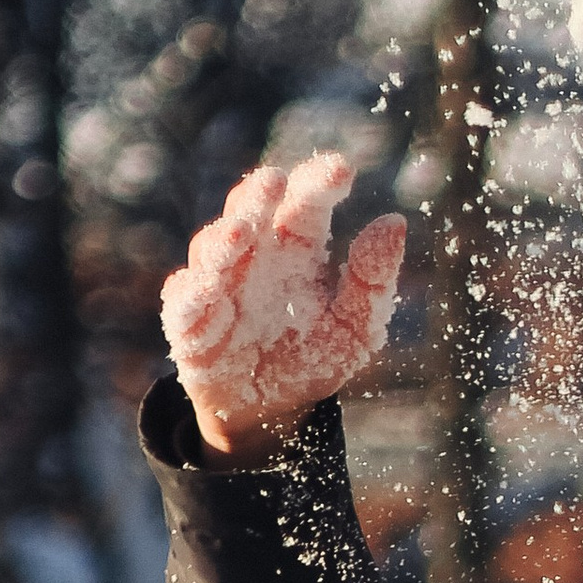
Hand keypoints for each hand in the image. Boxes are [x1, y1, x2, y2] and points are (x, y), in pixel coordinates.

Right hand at [160, 151, 407, 464]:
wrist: (272, 412)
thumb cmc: (314, 356)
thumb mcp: (356, 328)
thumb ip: (373, 281)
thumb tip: (395, 222)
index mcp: (296, 244)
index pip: (306, 201)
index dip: (319, 181)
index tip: (342, 170)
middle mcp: (253, 253)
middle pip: (250, 210)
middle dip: (258, 195)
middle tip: (274, 181)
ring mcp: (218, 285)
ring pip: (213, 248)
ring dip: (224, 239)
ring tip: (241, 231)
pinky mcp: (191, 324)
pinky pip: (187, 304)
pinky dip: (192, 294)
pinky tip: (204, 289)